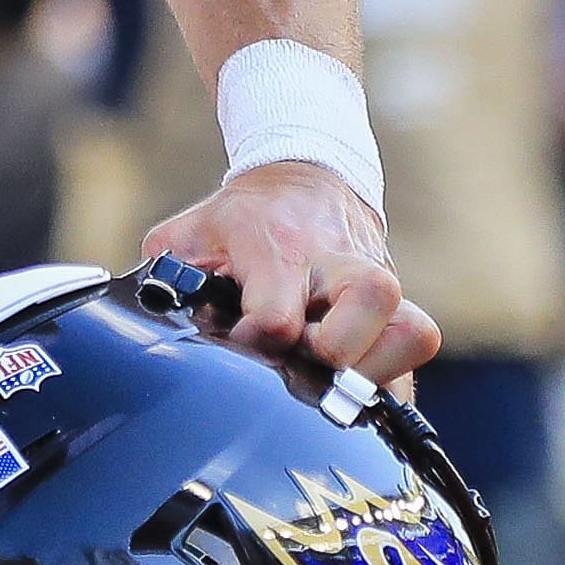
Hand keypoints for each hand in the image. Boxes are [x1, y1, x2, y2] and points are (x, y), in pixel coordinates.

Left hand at [142, 162, 440, 386]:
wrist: (307, 175)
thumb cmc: (244, 217)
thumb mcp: (191, 234)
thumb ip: (165, 274)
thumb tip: (150, 318)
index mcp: (279, 246)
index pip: (277, 315)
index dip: (259, 345)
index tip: (243, 344)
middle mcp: (338, 262)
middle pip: (373, 299)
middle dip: (338, 351)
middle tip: (307, 360)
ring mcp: (377, 284)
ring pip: (414, 332)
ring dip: (377, 371)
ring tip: (336, 378)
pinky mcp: (398, 308)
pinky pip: (415, 352)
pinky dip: (391, 380)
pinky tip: (355, 390)